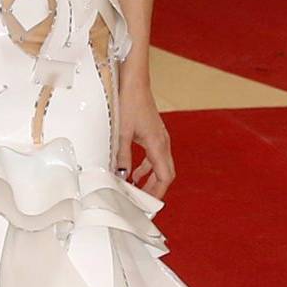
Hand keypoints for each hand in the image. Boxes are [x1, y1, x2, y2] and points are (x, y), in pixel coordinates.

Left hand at [115, 77, 175, 199]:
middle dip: (154, 190)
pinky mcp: (151, 132)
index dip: (158, 193)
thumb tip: (121, 176)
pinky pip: (153, 156)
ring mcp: (158, 137)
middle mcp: (162, 142)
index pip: (165, 177)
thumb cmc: (129, 101)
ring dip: (149, 179)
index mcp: (158, 145)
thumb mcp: (121, 132)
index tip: (149, 206)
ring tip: (136, 190)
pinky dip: (145, 167)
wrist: (133, 80)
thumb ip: (122, 157)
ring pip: (159, 166)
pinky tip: (133, 172)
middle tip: (142, 202)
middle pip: (165, 174)